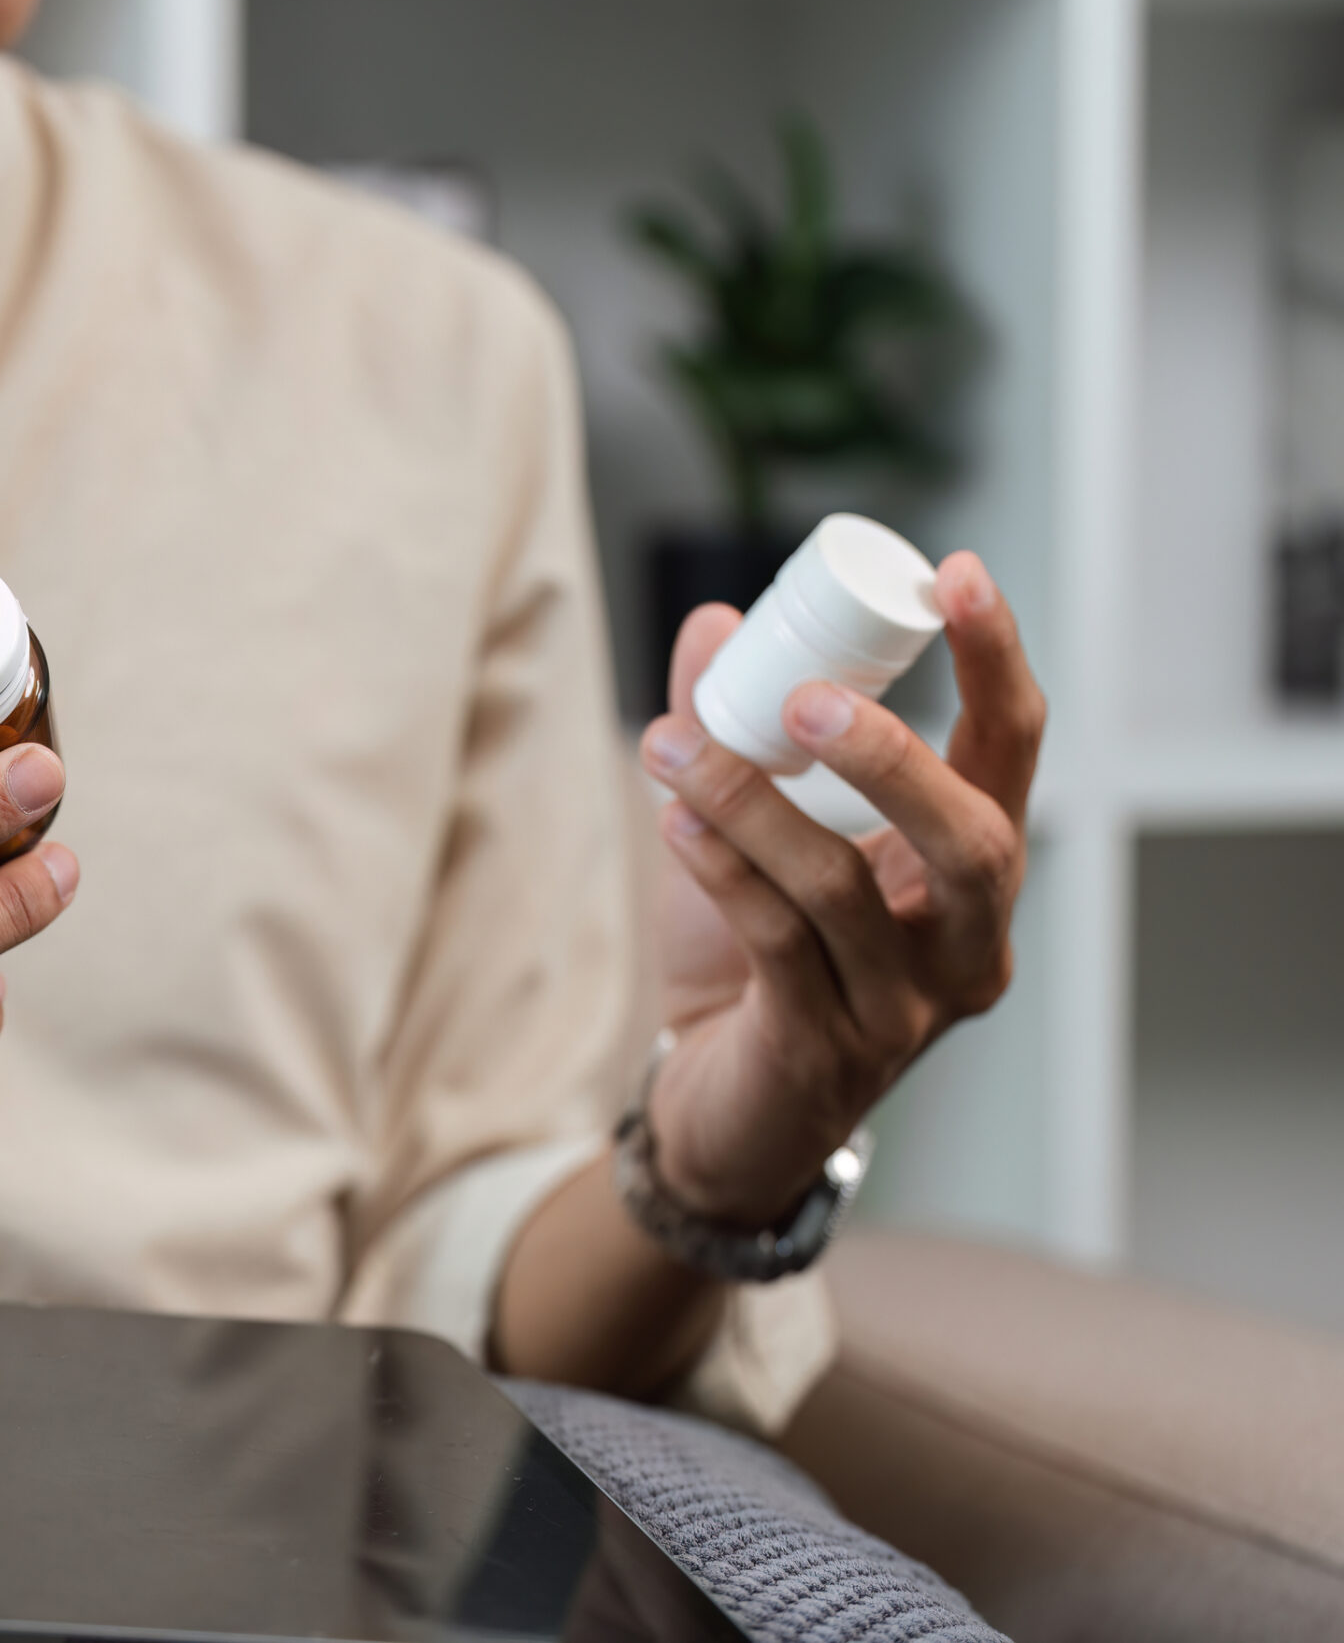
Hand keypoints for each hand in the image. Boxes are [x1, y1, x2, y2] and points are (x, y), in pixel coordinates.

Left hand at [636, 551, 1041, 1225]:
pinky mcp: (826, 1051)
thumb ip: (739, 733)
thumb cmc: (755, 963)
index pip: (1012, 753)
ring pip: (845, 890)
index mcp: (968, 872)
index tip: (958, 574)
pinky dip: (722, 870)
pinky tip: (673, 819)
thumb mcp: (752, 835)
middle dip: (894, 757)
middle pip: (974, 839)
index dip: (997, 662)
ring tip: (670, 742)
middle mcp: (965, 943)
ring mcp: (905, 1008)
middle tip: (807, 698)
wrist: (719, 1108)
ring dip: (752, 805)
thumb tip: (717, 623)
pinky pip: (779, 943)